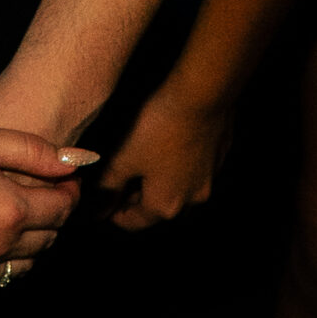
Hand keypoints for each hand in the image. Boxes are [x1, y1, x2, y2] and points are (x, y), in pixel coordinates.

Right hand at [0, 113, 92, 314]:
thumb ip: (35, 152)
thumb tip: (80, 162)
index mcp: (8, 210)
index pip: (60, 210)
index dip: (67, 193)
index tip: (64, 183)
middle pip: (41, 243)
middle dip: (49, 221)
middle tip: (43, 200)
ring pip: (13, 273)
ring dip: (24, 252)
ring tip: (15, 228)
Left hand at [102, 76, 231, 230]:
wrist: (201, 94)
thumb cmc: (158, 127)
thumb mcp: (124, 157)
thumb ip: (109, 187)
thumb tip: (97, 211)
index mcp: (166, 205)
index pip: (134, 223)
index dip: (113, 212)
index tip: (101, 198)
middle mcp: (192, 200)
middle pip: (158, 210)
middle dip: (137, 198)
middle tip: (119, 178)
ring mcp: (209, 179)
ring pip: (179, 191)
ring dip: (160, 184)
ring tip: (142, 161)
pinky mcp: (219, 158)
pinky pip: (195, 171)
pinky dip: (179, 167)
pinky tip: (168, 145)